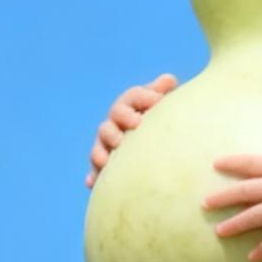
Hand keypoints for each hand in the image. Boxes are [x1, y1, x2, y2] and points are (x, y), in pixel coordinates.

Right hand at [85, 73, 177, 188]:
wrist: (154, 143)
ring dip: (99, 152)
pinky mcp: (104, 167)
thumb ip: (162, 93)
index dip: (143, 98)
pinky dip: (93, 176)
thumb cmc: (159, 120)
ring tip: (105, 160)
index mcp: (130, 106)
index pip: (132, 98)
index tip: (157, 101)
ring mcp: (107, 146)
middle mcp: (115, 124)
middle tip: (125, 137)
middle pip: (109, 124)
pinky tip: (92, 182)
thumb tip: (168, 80)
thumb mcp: (162, 106)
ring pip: (99, 148)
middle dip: (114, 129)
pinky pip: (95, 172)